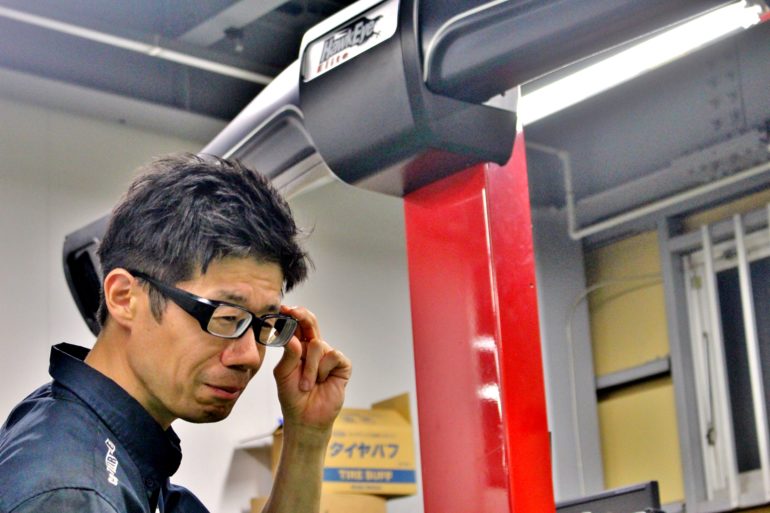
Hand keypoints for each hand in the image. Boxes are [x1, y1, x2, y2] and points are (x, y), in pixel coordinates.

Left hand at [272, 306, 351, 433]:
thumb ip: (289, 355)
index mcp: (297, 347)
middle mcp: (313, 348)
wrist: (306, 418)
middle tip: (294, 312)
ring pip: (319, 345)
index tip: (282, 308)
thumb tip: (293, 339)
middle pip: (311, 323)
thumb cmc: (292, 396)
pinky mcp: (342, 365)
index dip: (291, 315)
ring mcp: (328, 356)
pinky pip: (333, 356)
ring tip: (307, 386)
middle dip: (303, 316)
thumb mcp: (284, 374)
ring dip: (310, 368)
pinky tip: (322, 382)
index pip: (295, 326)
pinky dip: (323, 370)